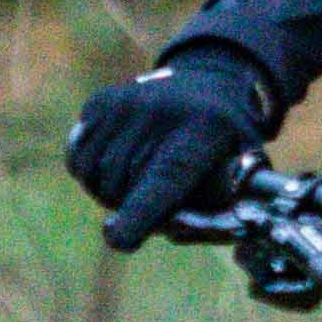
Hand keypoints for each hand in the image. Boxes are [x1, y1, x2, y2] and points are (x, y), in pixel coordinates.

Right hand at [62, 51, 277, 248]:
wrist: (208, 81)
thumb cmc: (228, 146)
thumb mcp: (243, 176)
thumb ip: (215, 214)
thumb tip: (156, 235)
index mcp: (203, 132)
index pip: (163, 180)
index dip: (138, 215)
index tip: (118, 239)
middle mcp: (158, 112)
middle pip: (122, 191)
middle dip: (133, 212)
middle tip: (159, 200)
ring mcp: (124, 105)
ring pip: (95, 180)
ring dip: (111, 194)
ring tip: (140, 178)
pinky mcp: (100, 103)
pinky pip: (78, 160)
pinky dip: (92, 174)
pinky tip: (119, 163)